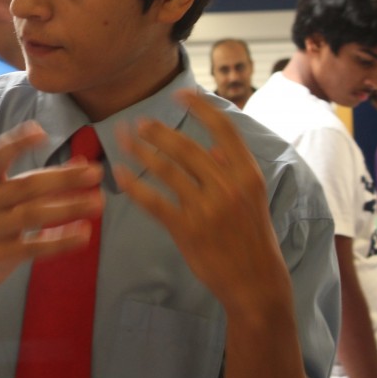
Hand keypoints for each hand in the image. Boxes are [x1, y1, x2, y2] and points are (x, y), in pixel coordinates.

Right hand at [0, 120, 102, 300]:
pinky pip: (35, 246)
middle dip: (64, 178)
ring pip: (34, 214)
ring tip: (98, 202)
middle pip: (27, 185)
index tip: (41, 132)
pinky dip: (61, 240)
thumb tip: (81, 164)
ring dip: (69, 207)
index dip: (18, 142)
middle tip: (96, 173)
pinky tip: (84, 234)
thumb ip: (34, 181)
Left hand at [114, 90, 287, 311]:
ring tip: (123, 139)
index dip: (201, 107)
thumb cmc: (252, 239)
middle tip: (139, 121)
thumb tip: (214, 147)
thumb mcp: (253, 200)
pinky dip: (134, 185)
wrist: (256, 284)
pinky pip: (154, 201)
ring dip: (140, 151)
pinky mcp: (188, 230)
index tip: (180, 93)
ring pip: (166, 170)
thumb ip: (233, 171)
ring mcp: (208, 208)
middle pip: (186, 147)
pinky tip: (120, 174)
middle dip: (157, 131)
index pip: (224, 130)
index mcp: (248, 175)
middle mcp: (229, 187)